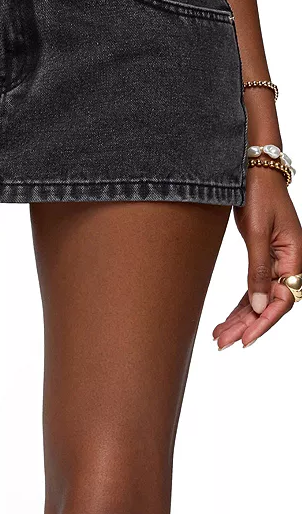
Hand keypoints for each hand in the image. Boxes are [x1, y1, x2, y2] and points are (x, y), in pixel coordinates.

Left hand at [213, 167, 301, 348]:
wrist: (253, 169)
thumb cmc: (259, 194)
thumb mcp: (256, 232)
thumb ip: (259, 269)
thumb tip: (258, 306)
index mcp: (295, 257)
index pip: (283, 300)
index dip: (263, 322)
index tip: (245, 339)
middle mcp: (289, 263)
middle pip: (269, 304)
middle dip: (246, 326)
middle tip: (222, 343)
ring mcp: (278, 262)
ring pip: (260, 299)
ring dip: (240, 319)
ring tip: (219, 337)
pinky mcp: (264, 258)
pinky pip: (254, 288)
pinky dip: (240, 304)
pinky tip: (227, 319)